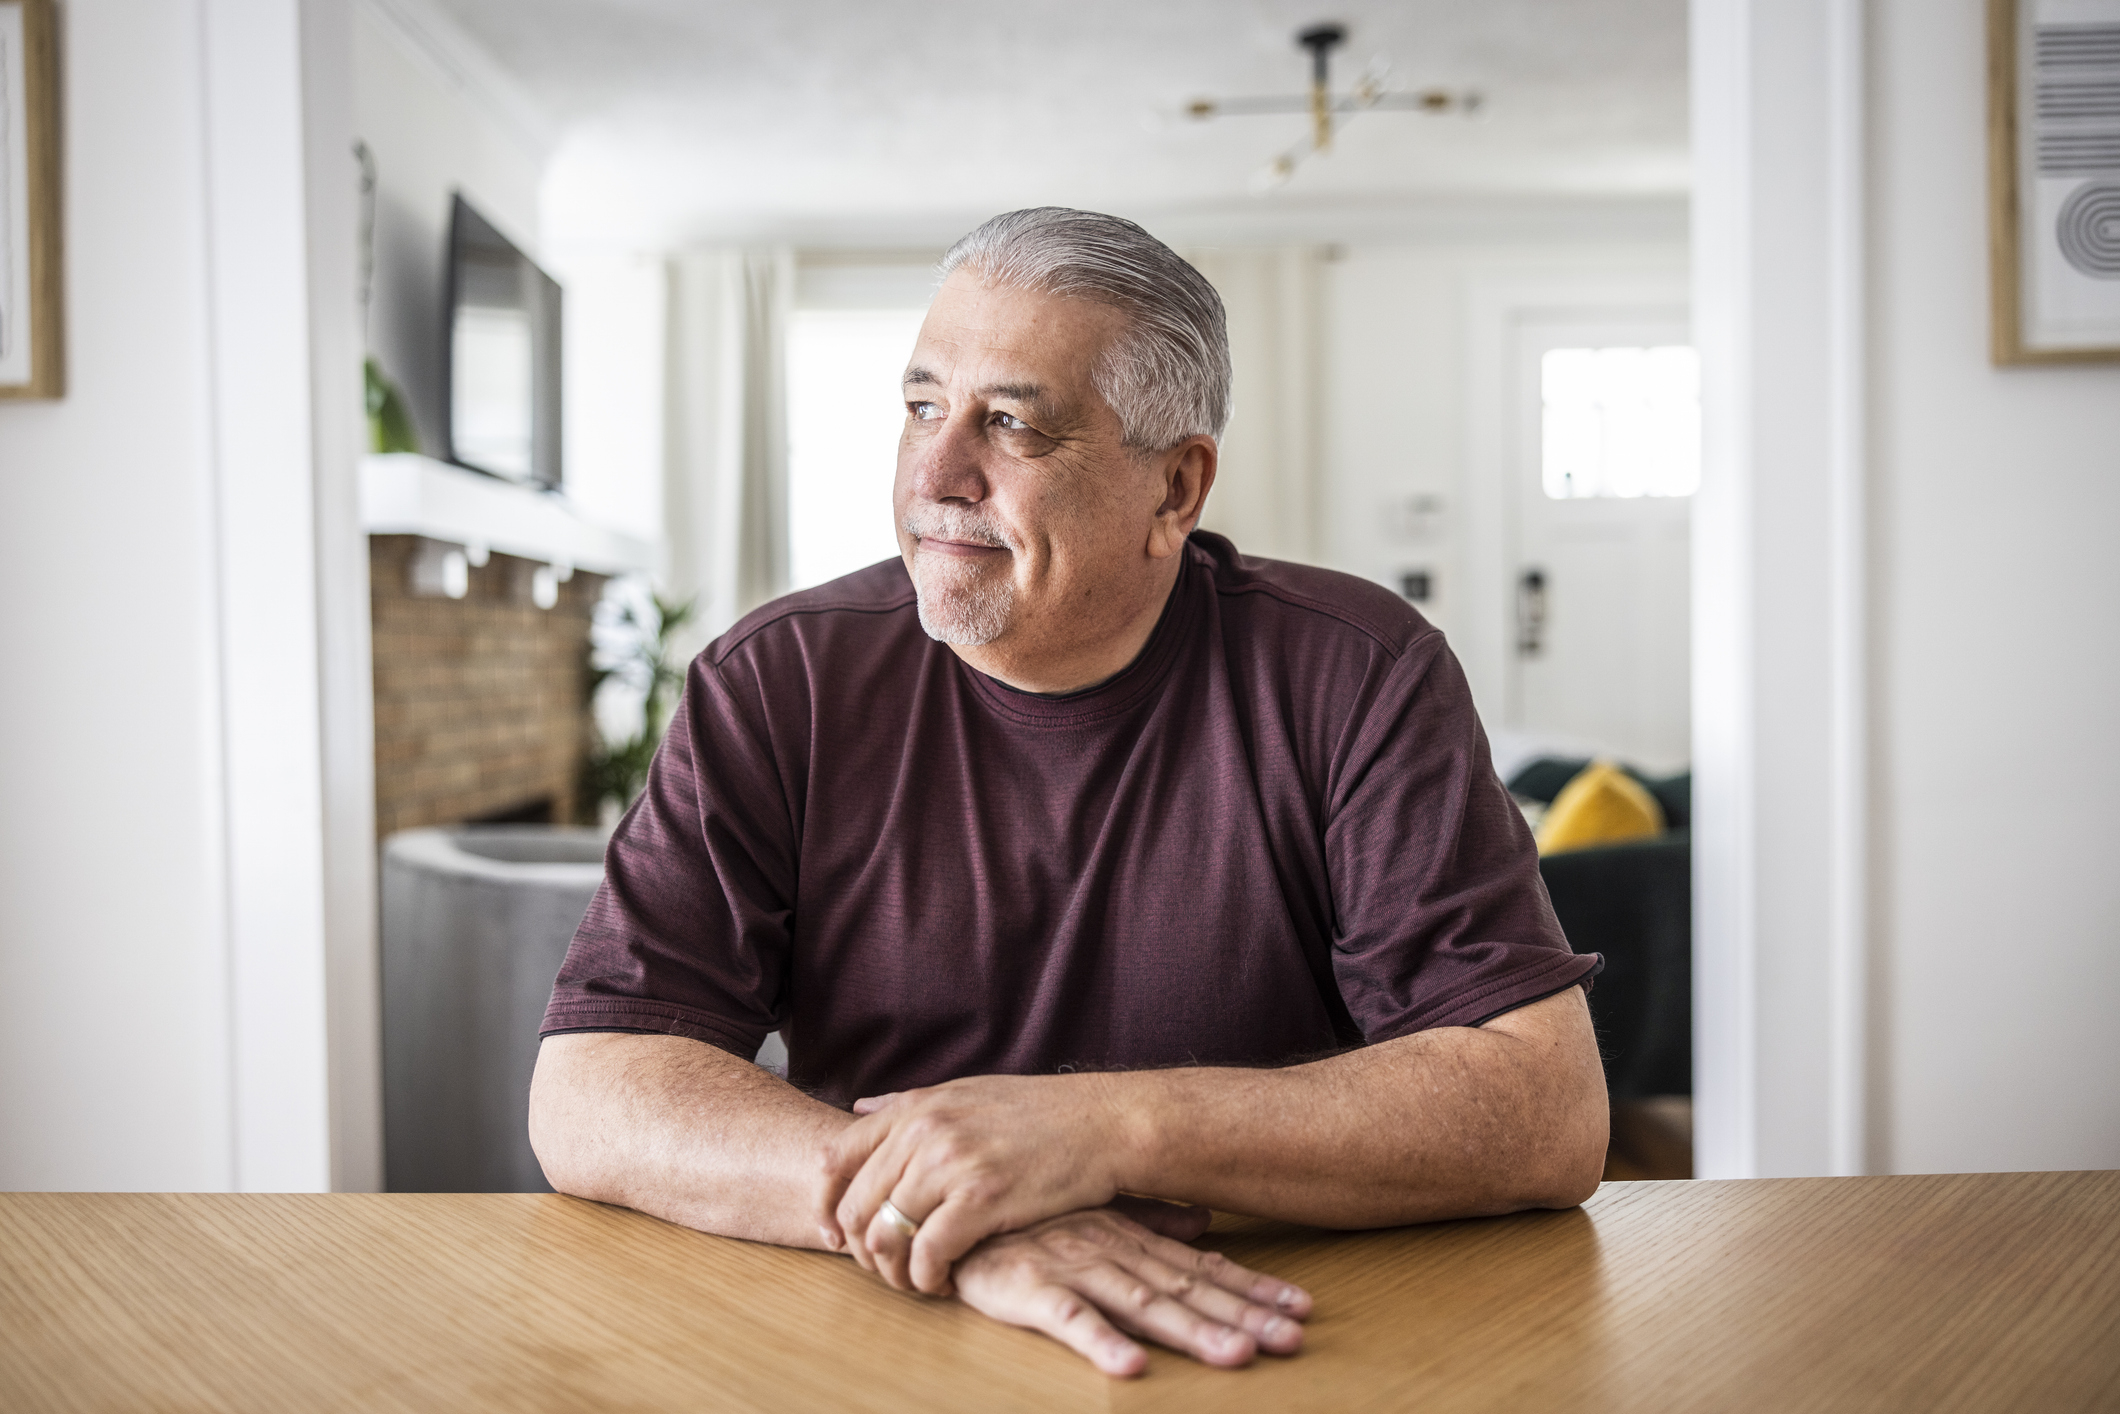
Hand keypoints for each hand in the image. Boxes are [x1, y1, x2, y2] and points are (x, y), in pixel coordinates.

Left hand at [819, 1072, 1130, 1292]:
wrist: (1100, 1124)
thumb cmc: (1037, 1114)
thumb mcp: (964, 1093)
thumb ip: (907, 1104)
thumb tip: (859, 1108)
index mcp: (915, 1109)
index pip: (835, 1160)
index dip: (827, 1205)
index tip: (836, 1235)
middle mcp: (924, 1133)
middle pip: (856, 1207)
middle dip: (863, 1251)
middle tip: (888, 1269)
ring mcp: (950, 1165)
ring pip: (886, 1236)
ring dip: (894, 1272)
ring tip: (917, 1280)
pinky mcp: (981, 1199)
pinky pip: (928, 1255)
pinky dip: (929, 1279)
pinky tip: (946, 1282)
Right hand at [951, 1202, 1311, 1376]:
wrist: (950, 1206)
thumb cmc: (1026, 1219)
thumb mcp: (1095, 1217)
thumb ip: (1150, 1222)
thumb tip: (1203, 1222)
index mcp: (1131, 1240)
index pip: (1204, 1269)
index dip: (1254, 1290)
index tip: (1303, 1310)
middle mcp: (1112, 1252)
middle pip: (1187, 1292)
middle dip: (1243, 1318)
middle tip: (1293, 1341)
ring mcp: (1073, 1268)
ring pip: (1142, 1304)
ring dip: (1189, 1332)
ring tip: (1236, 1357)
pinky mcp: (1030, 1289)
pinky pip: (1069, 1319)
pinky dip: (1100, 1342)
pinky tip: (1131, 1368)